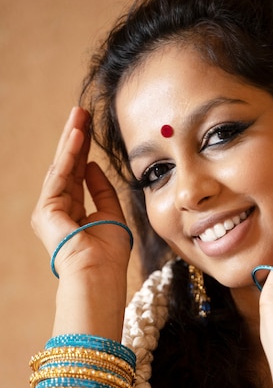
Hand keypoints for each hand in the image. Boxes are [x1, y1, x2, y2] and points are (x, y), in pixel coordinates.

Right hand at [32, 106, 130, 279]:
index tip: (90, 128)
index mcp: (73, 213)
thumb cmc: (108, 255)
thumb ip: (102, 190)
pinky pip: (60, 175)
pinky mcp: (46, 210)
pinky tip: (78, 135)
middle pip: (66, 167)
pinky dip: (69, 154)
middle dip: (75, 139)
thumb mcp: (111, 214)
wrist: (99, 275)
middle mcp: (58, 210)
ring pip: (61, 167)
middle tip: (81, 111)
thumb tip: (92, 166)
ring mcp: (49, 210)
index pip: (77, 175)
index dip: (84, 151)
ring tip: (79, 114)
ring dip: (71, 139)